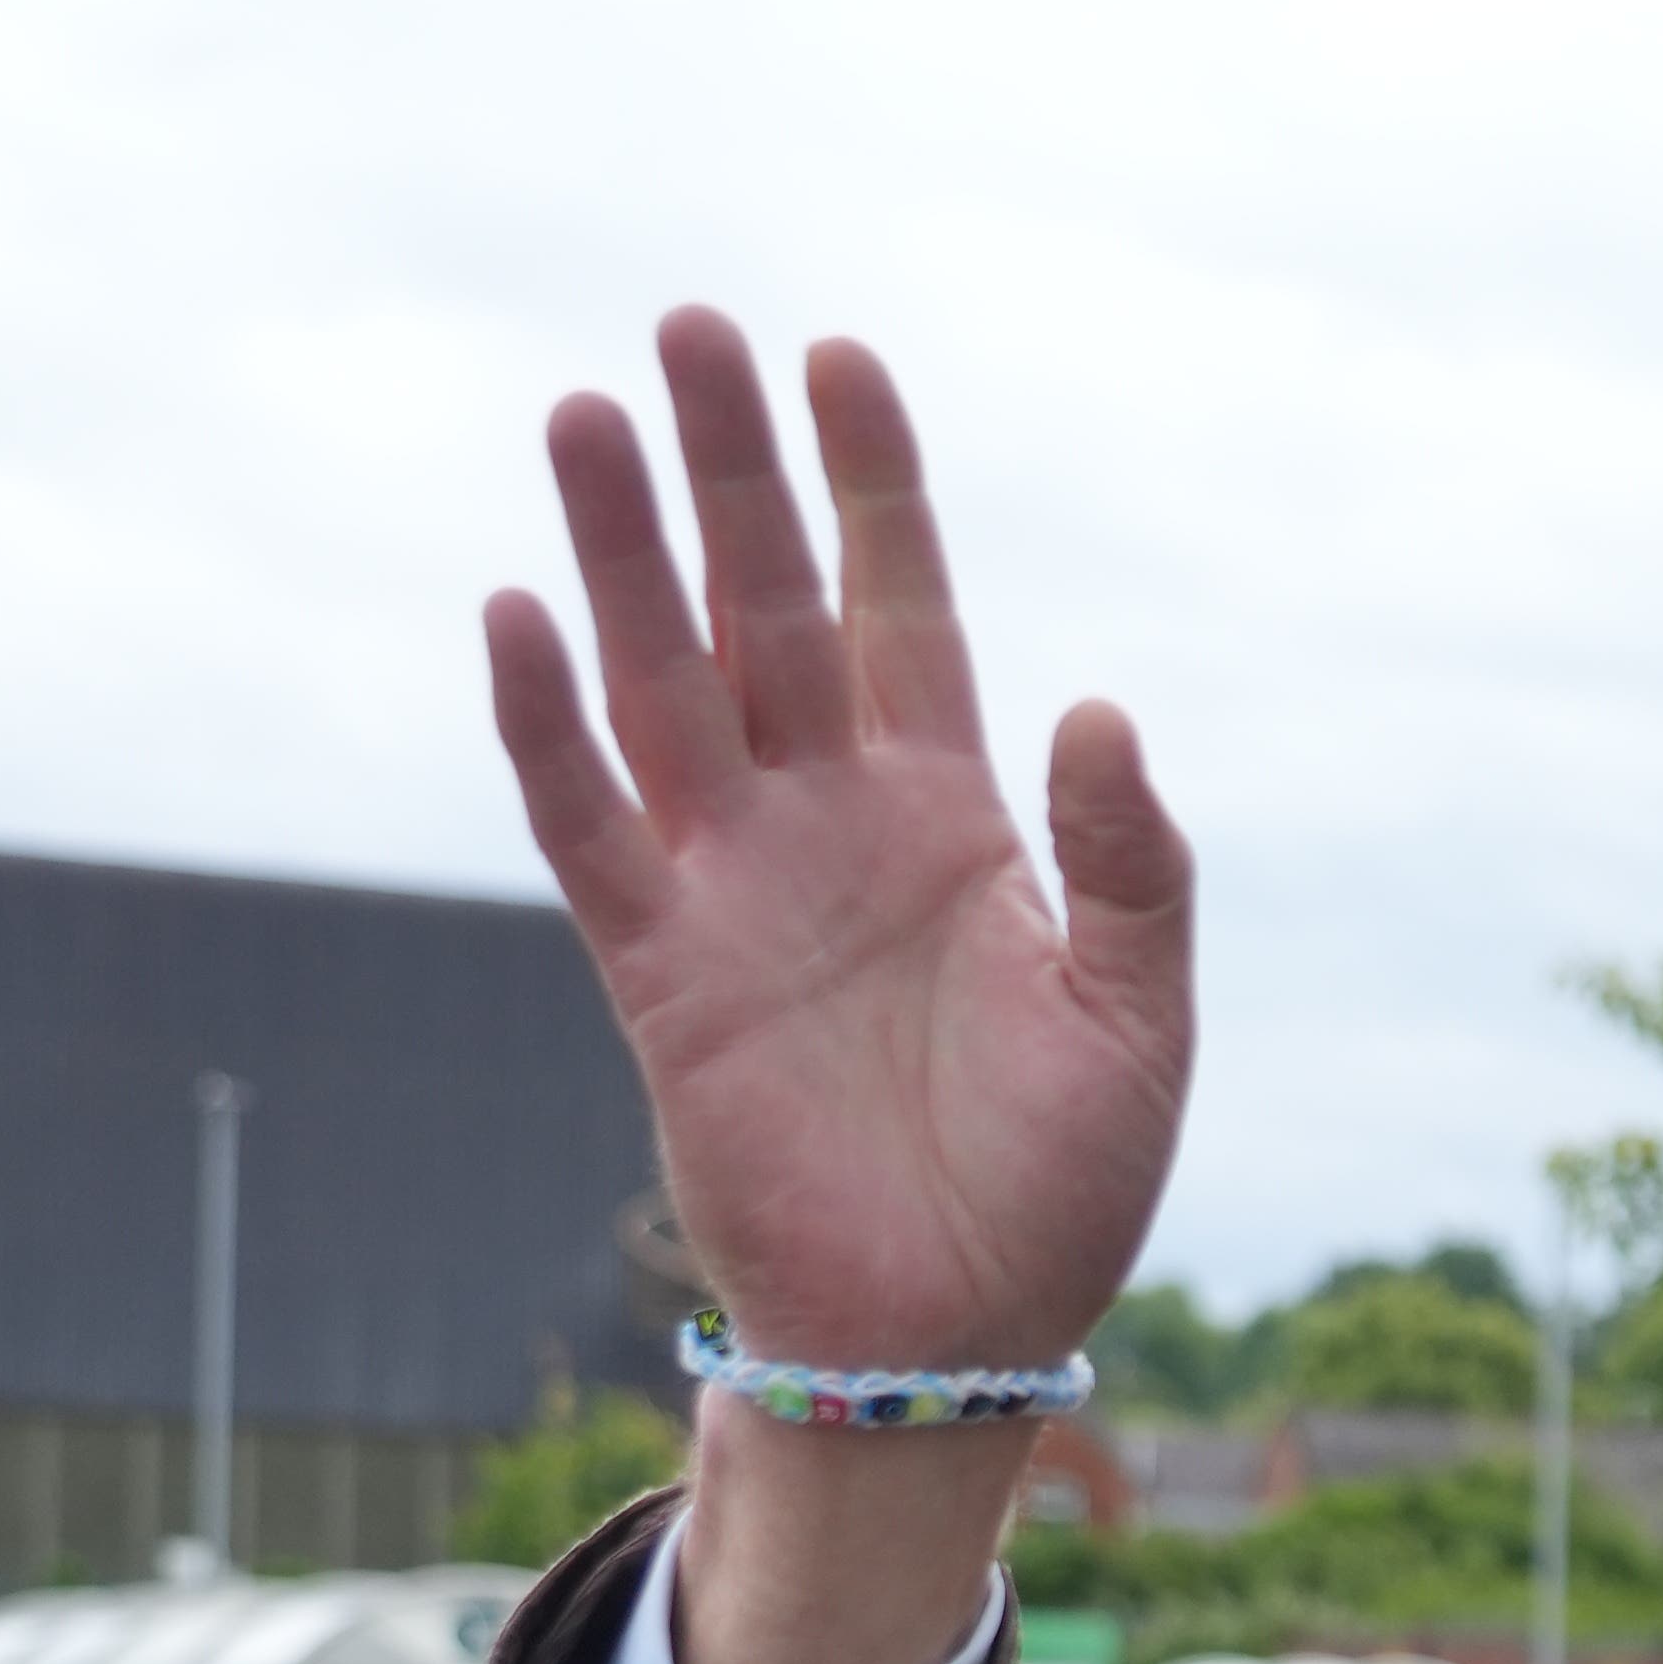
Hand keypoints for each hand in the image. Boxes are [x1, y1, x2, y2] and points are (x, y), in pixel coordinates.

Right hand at [482, 310, 1190, 1663]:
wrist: (957, 1335)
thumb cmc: (1063, 1185)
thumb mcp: (1140, 1018)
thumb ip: (1134, 867)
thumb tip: (1103, 711)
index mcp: (956, 816)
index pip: (904, 609)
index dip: (873, 489)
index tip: (842, 358)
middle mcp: (831, 824)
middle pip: (765, 608)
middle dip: (729, 474)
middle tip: (687, 328)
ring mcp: (735, 887)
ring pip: (662, 682)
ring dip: (620, 556)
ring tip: (584, 415)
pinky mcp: (658, 971)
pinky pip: (588, 824)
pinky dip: (549, 725)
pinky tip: (521, 611)